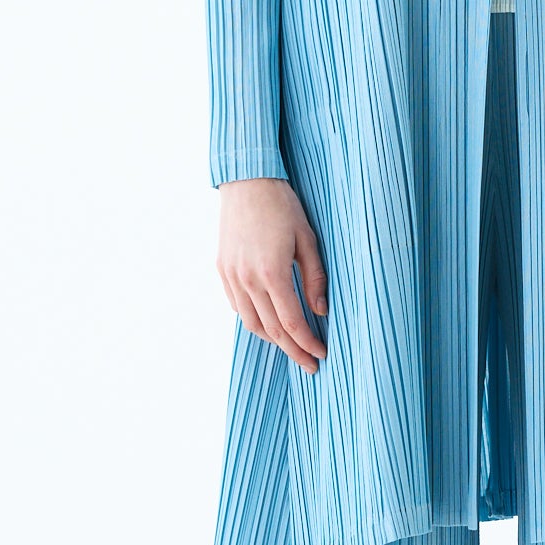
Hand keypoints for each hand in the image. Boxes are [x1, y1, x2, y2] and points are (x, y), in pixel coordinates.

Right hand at [216, 178, 327, 371]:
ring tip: (292, 345)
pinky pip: (238, 306)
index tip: (321, 354)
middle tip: (310, 363)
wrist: (247, 182)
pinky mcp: (222, 270)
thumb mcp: (308, 240)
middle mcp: (247, 279)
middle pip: (271, 330)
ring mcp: (231, 276)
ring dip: (272, 339)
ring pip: (251, 323)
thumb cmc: (283, 206)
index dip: (307, 343)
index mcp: (272, 273)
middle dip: (293, 350)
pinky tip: (269, 320)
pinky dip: (254, 319)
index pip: (291, 323)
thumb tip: (320, 311)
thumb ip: (315, 278)